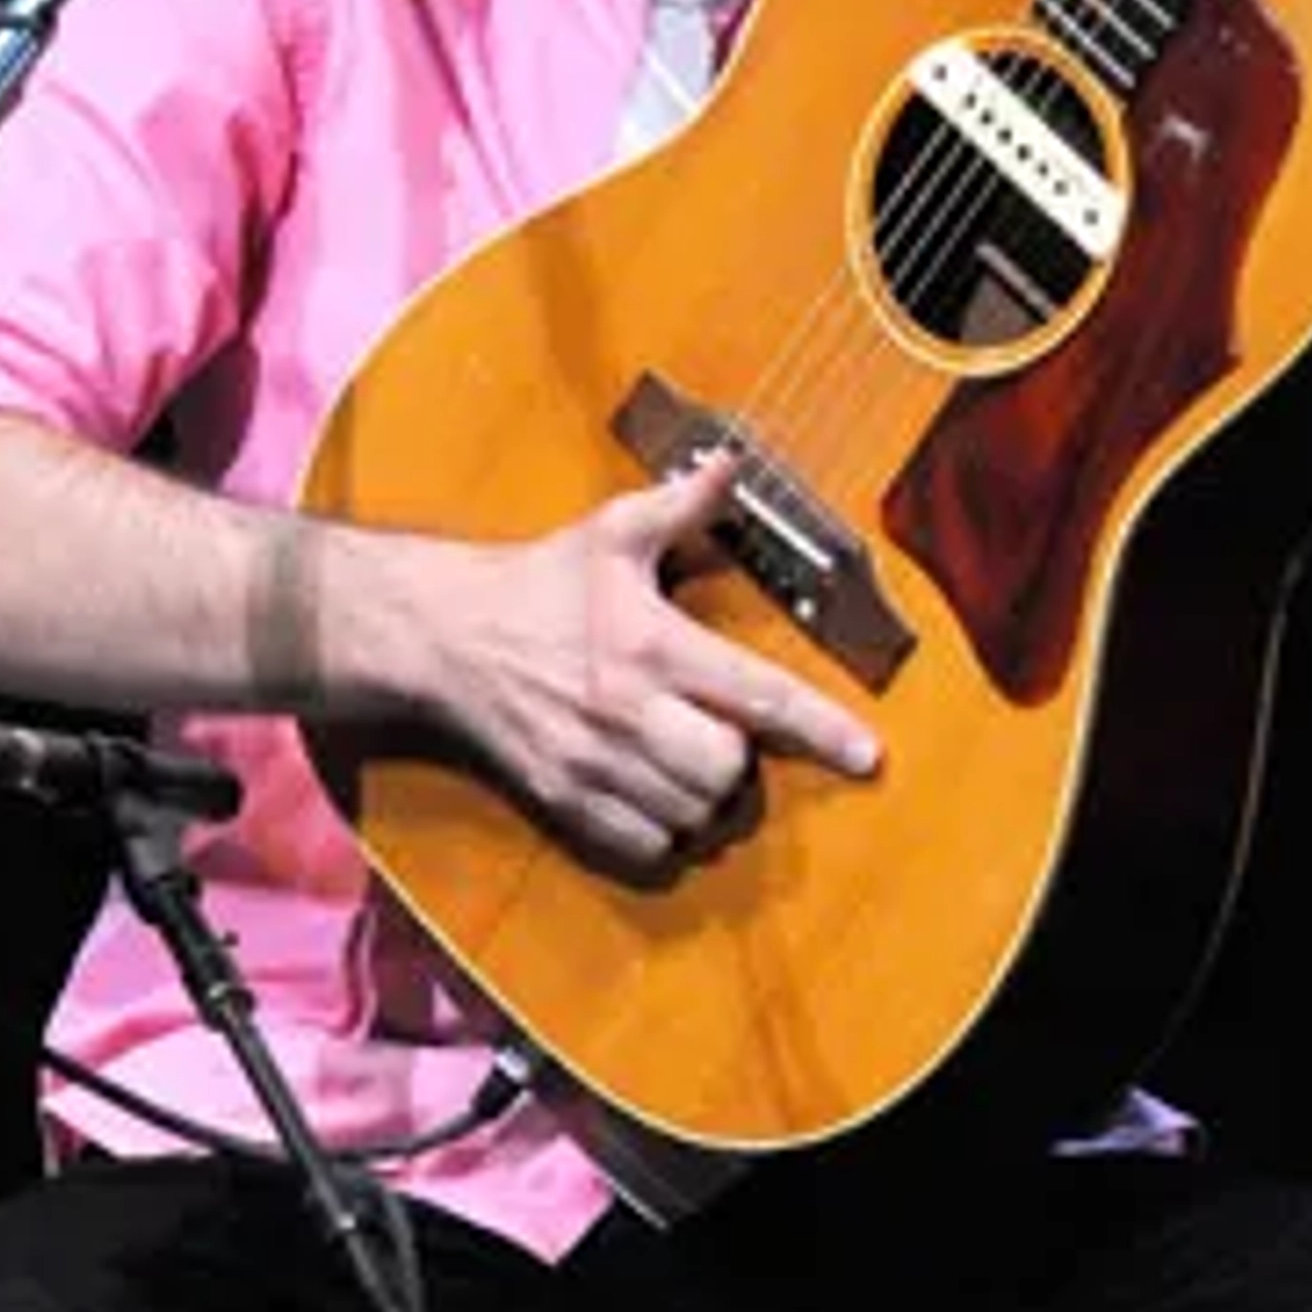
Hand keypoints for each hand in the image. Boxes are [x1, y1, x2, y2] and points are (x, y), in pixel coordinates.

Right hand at [431, 450, 880, 873]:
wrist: (443, 636)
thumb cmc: (538, 581)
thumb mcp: (610, 530)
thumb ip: (681, 502)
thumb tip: (732, 464)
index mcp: (651, 643)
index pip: (758, 694)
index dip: (822, 728)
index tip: (868, 754)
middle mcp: (626, 710)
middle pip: (726, 772)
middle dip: (741, 760)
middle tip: (726, 732)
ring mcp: (592, 763)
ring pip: (688, 816)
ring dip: (706, 799)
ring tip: (691, 761)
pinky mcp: (562, 799)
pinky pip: (641, 847)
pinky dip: (664, 833)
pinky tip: (657, 795)